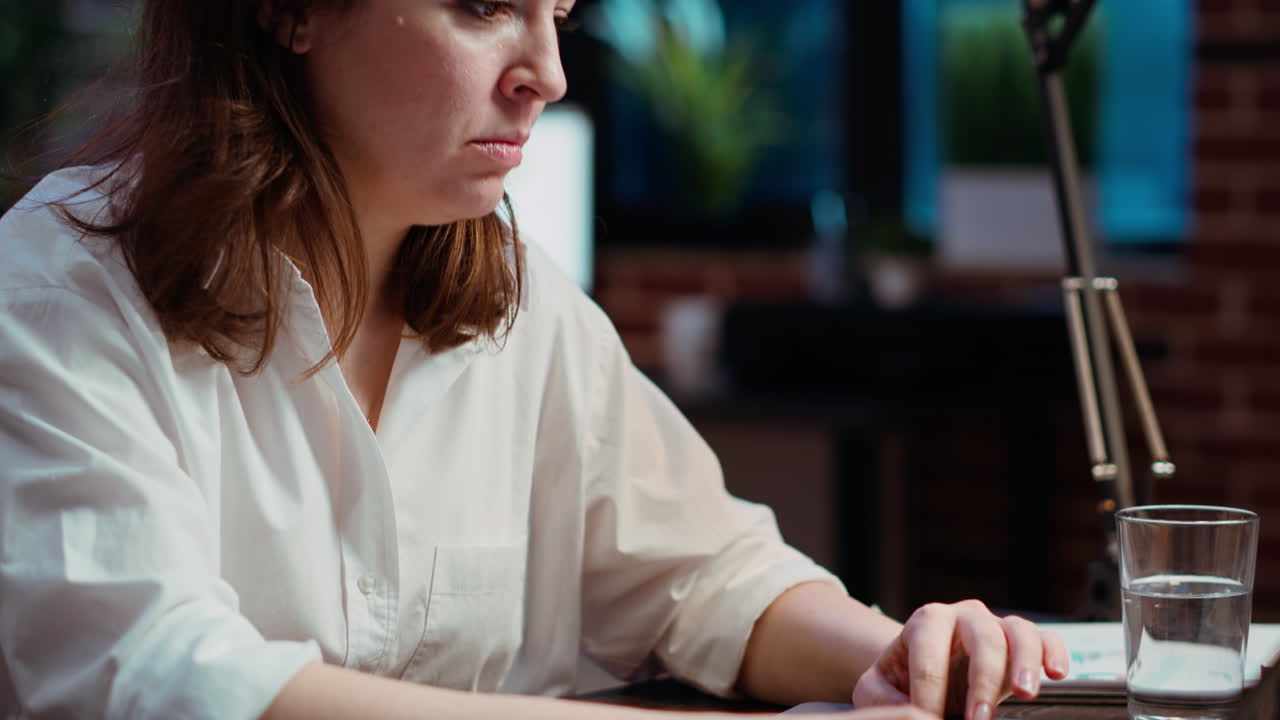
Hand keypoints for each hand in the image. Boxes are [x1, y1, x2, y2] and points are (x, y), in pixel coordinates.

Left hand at [850, 600, 1069, 719]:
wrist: (922, 673)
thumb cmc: (900, 682)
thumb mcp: (878, 689)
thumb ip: (884, 701)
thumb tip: (913, 717)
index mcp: (926, 621)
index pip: (929, 655)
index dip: (929, 694)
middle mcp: (964, 615)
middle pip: (981, 637)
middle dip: (982, 682)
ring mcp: (996, 625)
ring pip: (1018, 631)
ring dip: (1024, 663)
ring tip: (1025, 694)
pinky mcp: (1023, 641)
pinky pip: (1047, 637)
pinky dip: (1054, 652)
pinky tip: (1057, 674)